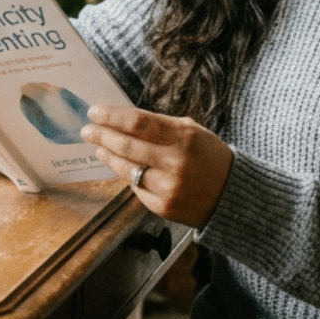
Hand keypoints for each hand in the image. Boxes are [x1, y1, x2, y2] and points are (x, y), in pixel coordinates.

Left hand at [80, 105, 233, 227]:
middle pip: (126, 145)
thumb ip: (160, 126)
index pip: (138, 122)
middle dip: (102, 135)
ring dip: (108, 155)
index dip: (112, 116)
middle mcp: (175, 162)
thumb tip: (122, 120)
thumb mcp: (193, 132)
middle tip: (87, 129)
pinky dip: (126, 175)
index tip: (95, 112)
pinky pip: (136, 188)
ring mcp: (168, 187)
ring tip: (99, 146)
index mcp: (184, 136)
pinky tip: (119, 166)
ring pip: (126, 169)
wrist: (232, 195)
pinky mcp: (163, 207)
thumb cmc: (209, 157)